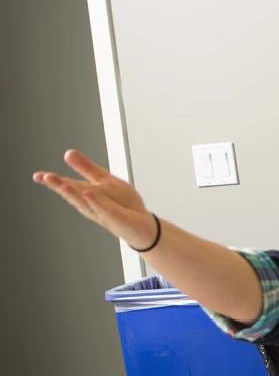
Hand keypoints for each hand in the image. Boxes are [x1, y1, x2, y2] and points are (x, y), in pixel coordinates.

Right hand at [34, 150, 157, 248]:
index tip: (37, 176)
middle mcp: (90, 204)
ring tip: (61, 184)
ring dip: (73, 193)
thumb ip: (87, 168)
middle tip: (45, 177)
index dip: (53, 181)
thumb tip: (67, 153)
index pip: (68, 185)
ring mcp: (101, 211)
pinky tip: (88, 193)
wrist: (143, 223)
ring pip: (84, 202)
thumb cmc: (123, 203)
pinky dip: (95, 201)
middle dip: (59, 185)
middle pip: (73, 193)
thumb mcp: (104, 181)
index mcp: (86, 193)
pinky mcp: (115, 217)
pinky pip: (103, 209)